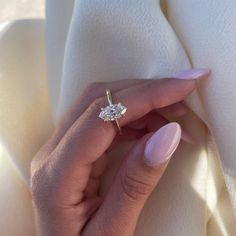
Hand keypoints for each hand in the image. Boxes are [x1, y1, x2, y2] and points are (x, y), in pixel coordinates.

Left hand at [31, 70, 208, 235]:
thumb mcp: (113, 231)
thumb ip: (136, 182)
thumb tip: (169, 134)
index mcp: (56, 175)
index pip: (99, 117)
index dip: (143, 97)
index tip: (182, 86)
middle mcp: (52, 154)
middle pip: (96, 102)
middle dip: (144, 92)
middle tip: (182, 96)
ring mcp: (60, 149)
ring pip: (100, 106)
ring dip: (140, 103)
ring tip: (174, 115)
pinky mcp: (73, 150)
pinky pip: (103, 121)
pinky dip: (132, 118)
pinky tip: (153, 126)